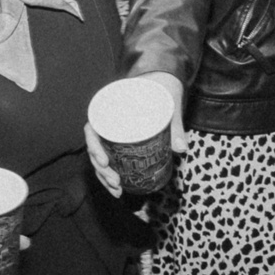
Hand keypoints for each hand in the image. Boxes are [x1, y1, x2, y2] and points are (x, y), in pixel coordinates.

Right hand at [83, 71, 188, 197]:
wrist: (164, 82)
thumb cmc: (162, 88)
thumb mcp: (169, 103)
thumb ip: (175, 125)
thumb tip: (181, 149)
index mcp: (110, 108)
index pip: (92, 129)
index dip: (93, 147)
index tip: (105, 161)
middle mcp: (107, 122)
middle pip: (94, 148)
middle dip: (102, 170)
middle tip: (115, 182)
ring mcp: (113, 134)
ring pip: (100, 158)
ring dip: (104, 177)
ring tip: (117, 191)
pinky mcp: (120, 143)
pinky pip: (111, 159)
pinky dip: (112, 175)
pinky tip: (119, 189)